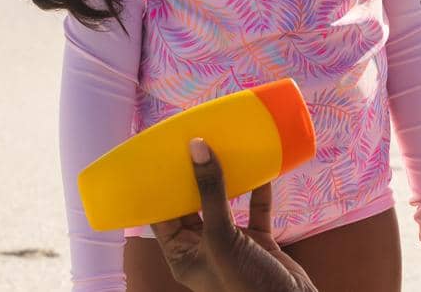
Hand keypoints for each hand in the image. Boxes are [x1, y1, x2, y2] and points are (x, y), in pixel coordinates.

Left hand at [150, 139, 319, 291]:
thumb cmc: (245, 283)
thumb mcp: (222, 239)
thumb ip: (211, 194)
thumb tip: (196, 146)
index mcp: (182, 257)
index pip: (162, 217)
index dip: (160, 188)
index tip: (160, 156)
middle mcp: (203, 248)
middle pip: (193, 206)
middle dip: (193, 176)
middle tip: (192, 142)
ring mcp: (232, 244)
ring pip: (224, 205)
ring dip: (225, 179)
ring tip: (223, 147)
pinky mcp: (258, 241)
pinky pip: (254, 210)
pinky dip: (257, 190)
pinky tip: (260, 168)